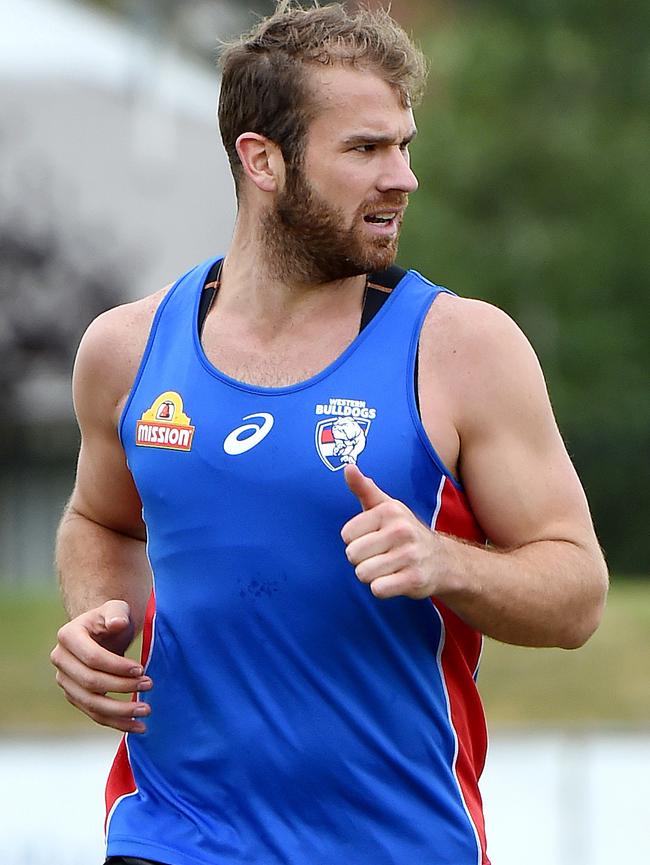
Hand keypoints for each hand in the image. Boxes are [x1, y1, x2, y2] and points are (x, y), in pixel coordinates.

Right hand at [50, 599, 152, 733]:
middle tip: (149, 685)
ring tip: (146, 710)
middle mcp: (60, 659)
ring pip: (91, 704)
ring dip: (120, 711)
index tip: (141, 669)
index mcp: (68, 636)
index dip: (117, 666)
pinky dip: (116, 723)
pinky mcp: (75, 696)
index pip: (92, 657)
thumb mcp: (116, 609)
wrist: (102, 630)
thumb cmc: (112, 618)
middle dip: (121, 687)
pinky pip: (95, 714)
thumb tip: (117, 623)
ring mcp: (65, 681)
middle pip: (91, 682)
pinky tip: (137, 727)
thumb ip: (117, 613)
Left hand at [341, 465, 441, 599]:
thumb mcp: (385, 506)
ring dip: (372, 575)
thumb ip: (364, 488)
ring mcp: (410, 555)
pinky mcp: (415, 579)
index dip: (355, 541)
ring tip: (388, 567)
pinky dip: (382, 588)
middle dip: (362, 560)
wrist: (442, 560)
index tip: (373, 538)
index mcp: (389, 511)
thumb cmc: (402, 532)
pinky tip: (395, 580)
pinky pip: (378, 589)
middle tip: (380, 555)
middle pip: (352, 555)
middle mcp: (401, 530)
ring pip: (363, 574)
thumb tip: (348, 467)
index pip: (346, 535)